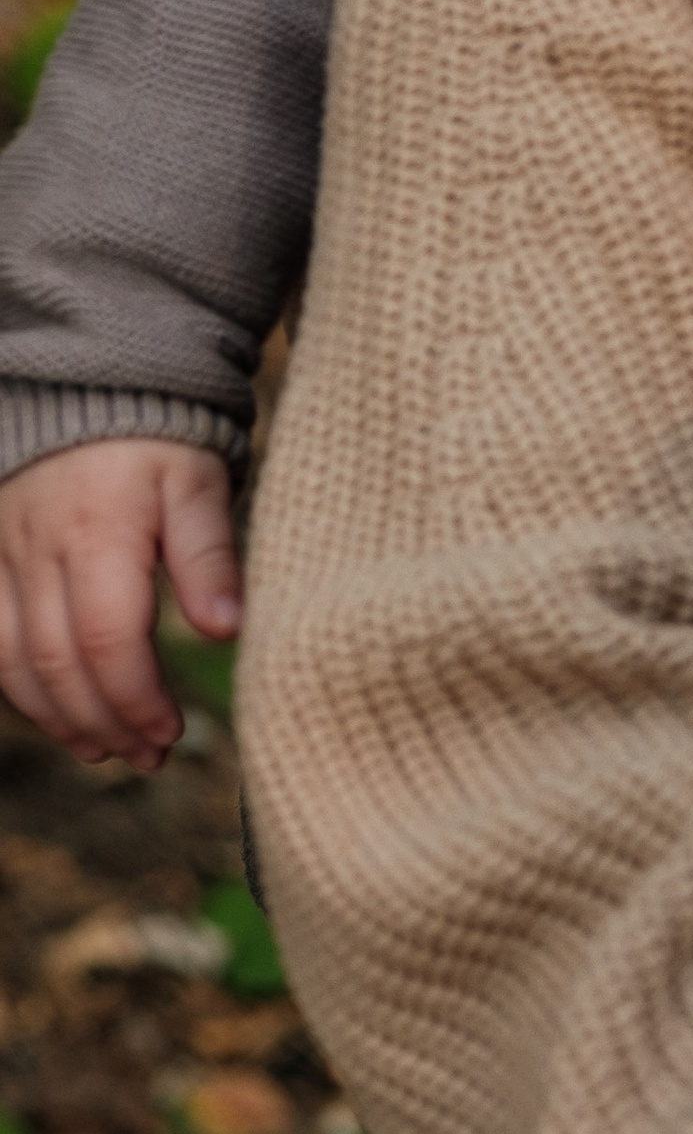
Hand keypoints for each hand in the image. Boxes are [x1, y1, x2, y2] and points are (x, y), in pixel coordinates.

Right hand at [0, 438, 238, 768]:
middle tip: (147, 754)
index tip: (172, 732)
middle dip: (102, 723)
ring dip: (57, 718)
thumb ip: (209, 556)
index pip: (106, 642)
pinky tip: (59, 708)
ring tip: (106, 748)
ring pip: (13, 664)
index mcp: (98, 533)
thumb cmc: (158, 431)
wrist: (89, 378)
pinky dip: (20, 687)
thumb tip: (230, 632)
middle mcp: (37, 550)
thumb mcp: (199, 480)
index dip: (136, 700)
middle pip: (57, 666)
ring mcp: (1, 555)